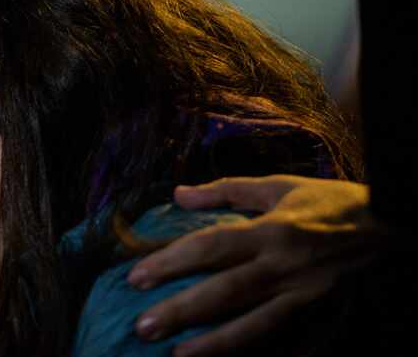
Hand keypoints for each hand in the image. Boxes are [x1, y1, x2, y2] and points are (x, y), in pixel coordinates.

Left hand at [128, 175, 384, 355]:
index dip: (171, 261)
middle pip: (227, 293)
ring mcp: (308, 298)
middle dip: (182, 311)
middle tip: (143, 326)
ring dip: (214, 346)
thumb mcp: (277, 187)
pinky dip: (258, 356)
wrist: (394, 228)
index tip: (136, 277)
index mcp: (273, 230)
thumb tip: (177, 194)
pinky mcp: (325, 319)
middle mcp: (287, 267)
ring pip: (256, 327)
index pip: (212, 246)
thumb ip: (225, 191)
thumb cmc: (329, 204)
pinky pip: (287, 344)